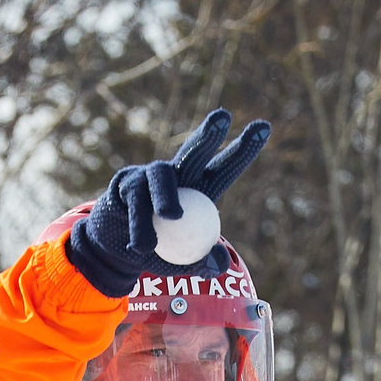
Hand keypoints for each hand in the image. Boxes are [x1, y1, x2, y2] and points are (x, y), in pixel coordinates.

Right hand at [66, 108, 272, 296]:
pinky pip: (136, 201)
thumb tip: (221, 264)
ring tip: (171, 219)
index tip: (264, 127)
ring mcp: (149, 176)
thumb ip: (204, 263)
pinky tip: (141, 246)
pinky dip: (141, 225)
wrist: (117, 253)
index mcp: (199, 190)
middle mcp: (177, 177)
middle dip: (209, 133)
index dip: (243, 148)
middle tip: (222, 117)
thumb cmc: (159, 253)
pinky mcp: (126, 184)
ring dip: (166, 198)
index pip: (224, 167)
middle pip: (195, 151)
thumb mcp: (185, 263)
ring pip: (161, 176)